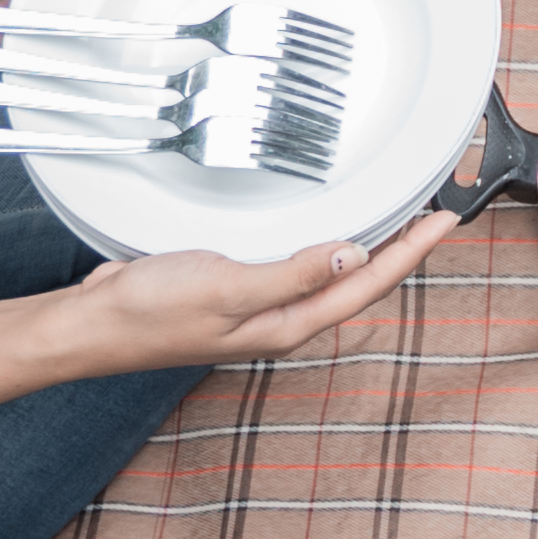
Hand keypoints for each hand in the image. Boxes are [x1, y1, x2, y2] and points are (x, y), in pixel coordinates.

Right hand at [52, 211, 459, 374]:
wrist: (92, 326)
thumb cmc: (150, 312)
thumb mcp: (227, 287)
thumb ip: (292, 274)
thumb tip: (354, 255)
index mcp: (288, 324)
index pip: (367, 286)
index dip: (411, 253)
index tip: (445, 220)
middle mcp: (282, 319)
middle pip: (361, 283)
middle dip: (403, 250)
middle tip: (438, 212)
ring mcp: (261, 305)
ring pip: (333, 274)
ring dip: (371, 247)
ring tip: (402, 217)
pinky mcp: (238, 288)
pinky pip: (299, 265)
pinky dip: (325, 244)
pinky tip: (329, 230)